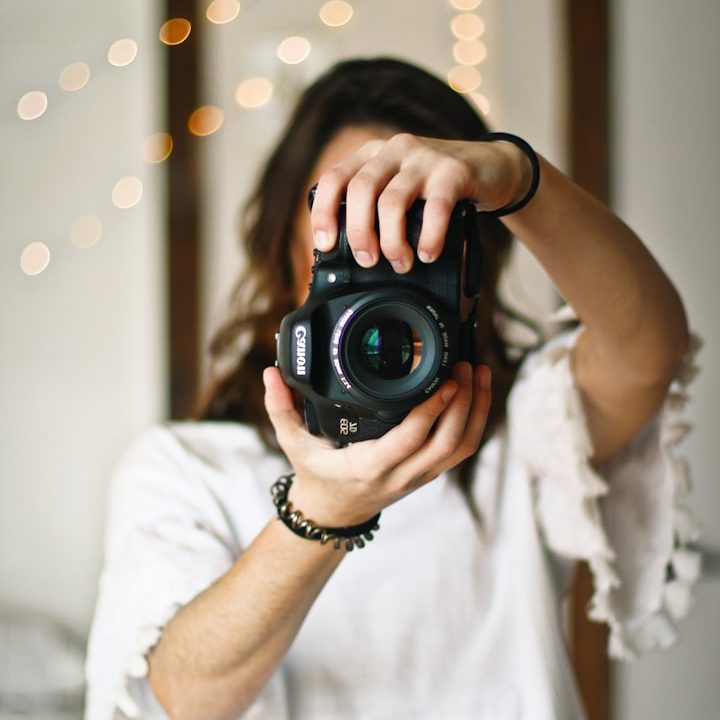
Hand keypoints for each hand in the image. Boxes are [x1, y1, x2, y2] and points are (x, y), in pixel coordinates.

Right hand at [263, 362, 490, 526]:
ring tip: (480, 374)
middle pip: (448, 444)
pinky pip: (460, 451)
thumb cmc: (316, 476)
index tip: (445, 381)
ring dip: (476, 412)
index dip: (432, 411)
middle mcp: (400, 474)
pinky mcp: (428, 473)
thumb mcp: (292, 444)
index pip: (410, 439)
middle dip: (464, 404)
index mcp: (369, 466)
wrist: (332, 514)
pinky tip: (477, 394)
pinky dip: (474, 423)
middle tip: (467, 366)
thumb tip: (271, 373)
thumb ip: (280, 408)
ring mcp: (419, 476)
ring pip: (461, 448)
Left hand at [310, 133, 530, 271]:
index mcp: (371, 156)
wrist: (490, 168)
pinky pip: (435, 208)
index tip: (326, 245)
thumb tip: (352, 255)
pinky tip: (428, 254)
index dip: (323, 213)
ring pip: (392, 201)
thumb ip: (375, 210)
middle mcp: (393, 151)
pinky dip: (429, 237)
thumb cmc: (437, 188)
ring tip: (401, 262)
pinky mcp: (453, 170)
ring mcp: (423, 158)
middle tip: (368, 260)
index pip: (334, 179)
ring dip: (392, 242)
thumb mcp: (399, 191)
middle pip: (359, 190)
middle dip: (358, 233)